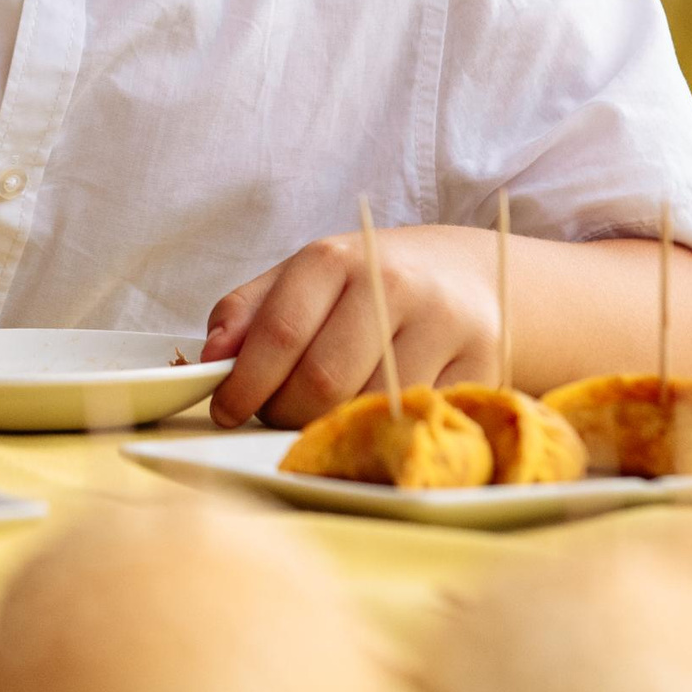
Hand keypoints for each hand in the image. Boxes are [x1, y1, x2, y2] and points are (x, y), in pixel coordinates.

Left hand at [200, 224, 500, 428]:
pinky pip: (416, 422)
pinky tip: (374, 418)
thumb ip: (248, 312)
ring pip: (368, 409)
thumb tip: (208, 360)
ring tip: (325, 412)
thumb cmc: (369, 284)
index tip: (226, 410)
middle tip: (276, 414)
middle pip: (323, 380)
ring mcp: (445, 326)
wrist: (469, 278)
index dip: (245, 383)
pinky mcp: (482, 365)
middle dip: (285, 412)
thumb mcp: (304, 279)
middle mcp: (395, 285)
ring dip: (333, 427)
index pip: (281, 332)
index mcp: (339, 259)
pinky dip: (386, 433)